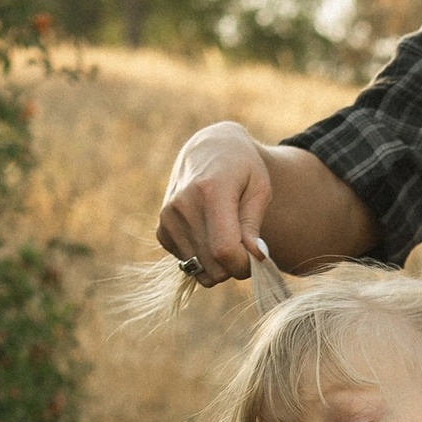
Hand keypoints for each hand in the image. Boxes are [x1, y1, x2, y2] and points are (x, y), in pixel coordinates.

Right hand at [158, 121, 274, 282]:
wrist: (207, 150)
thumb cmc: (242, 169)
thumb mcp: (259, 188)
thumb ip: (254, 224)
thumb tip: (256, 257)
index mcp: (210, 191)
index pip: (225, 249)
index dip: (245, 264)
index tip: (257, 257)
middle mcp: (183, 206)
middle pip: (213, 266)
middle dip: (235, 266)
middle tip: (246, 247)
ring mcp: (168, 219)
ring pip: (200, 270)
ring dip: (219, 265)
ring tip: (229, 239)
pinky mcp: (161, 231)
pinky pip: (188, 265)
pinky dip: (203, 259)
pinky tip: (210, 235)